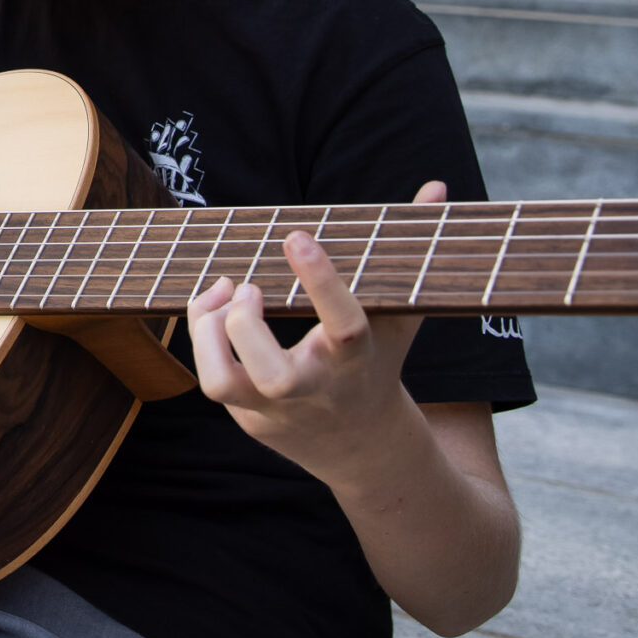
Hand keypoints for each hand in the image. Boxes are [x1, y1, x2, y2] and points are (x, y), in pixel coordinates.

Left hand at [187, 180, 447, 483]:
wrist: (366, 451)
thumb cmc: (378, 363)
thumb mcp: (399, 314)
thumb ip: (410, 252)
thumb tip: (436, 186)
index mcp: (357, 361)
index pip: (345, 326)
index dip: (321, 281)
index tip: (297, 236)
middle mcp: (316, 390)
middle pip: (274, 373)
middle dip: (245, 323)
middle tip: (249, 286)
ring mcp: (277, 410)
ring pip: (222, 382)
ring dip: (207, 329)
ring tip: (220, 292)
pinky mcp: (248, 418)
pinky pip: (211, 378)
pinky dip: (201, 338)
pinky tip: (214, 311)